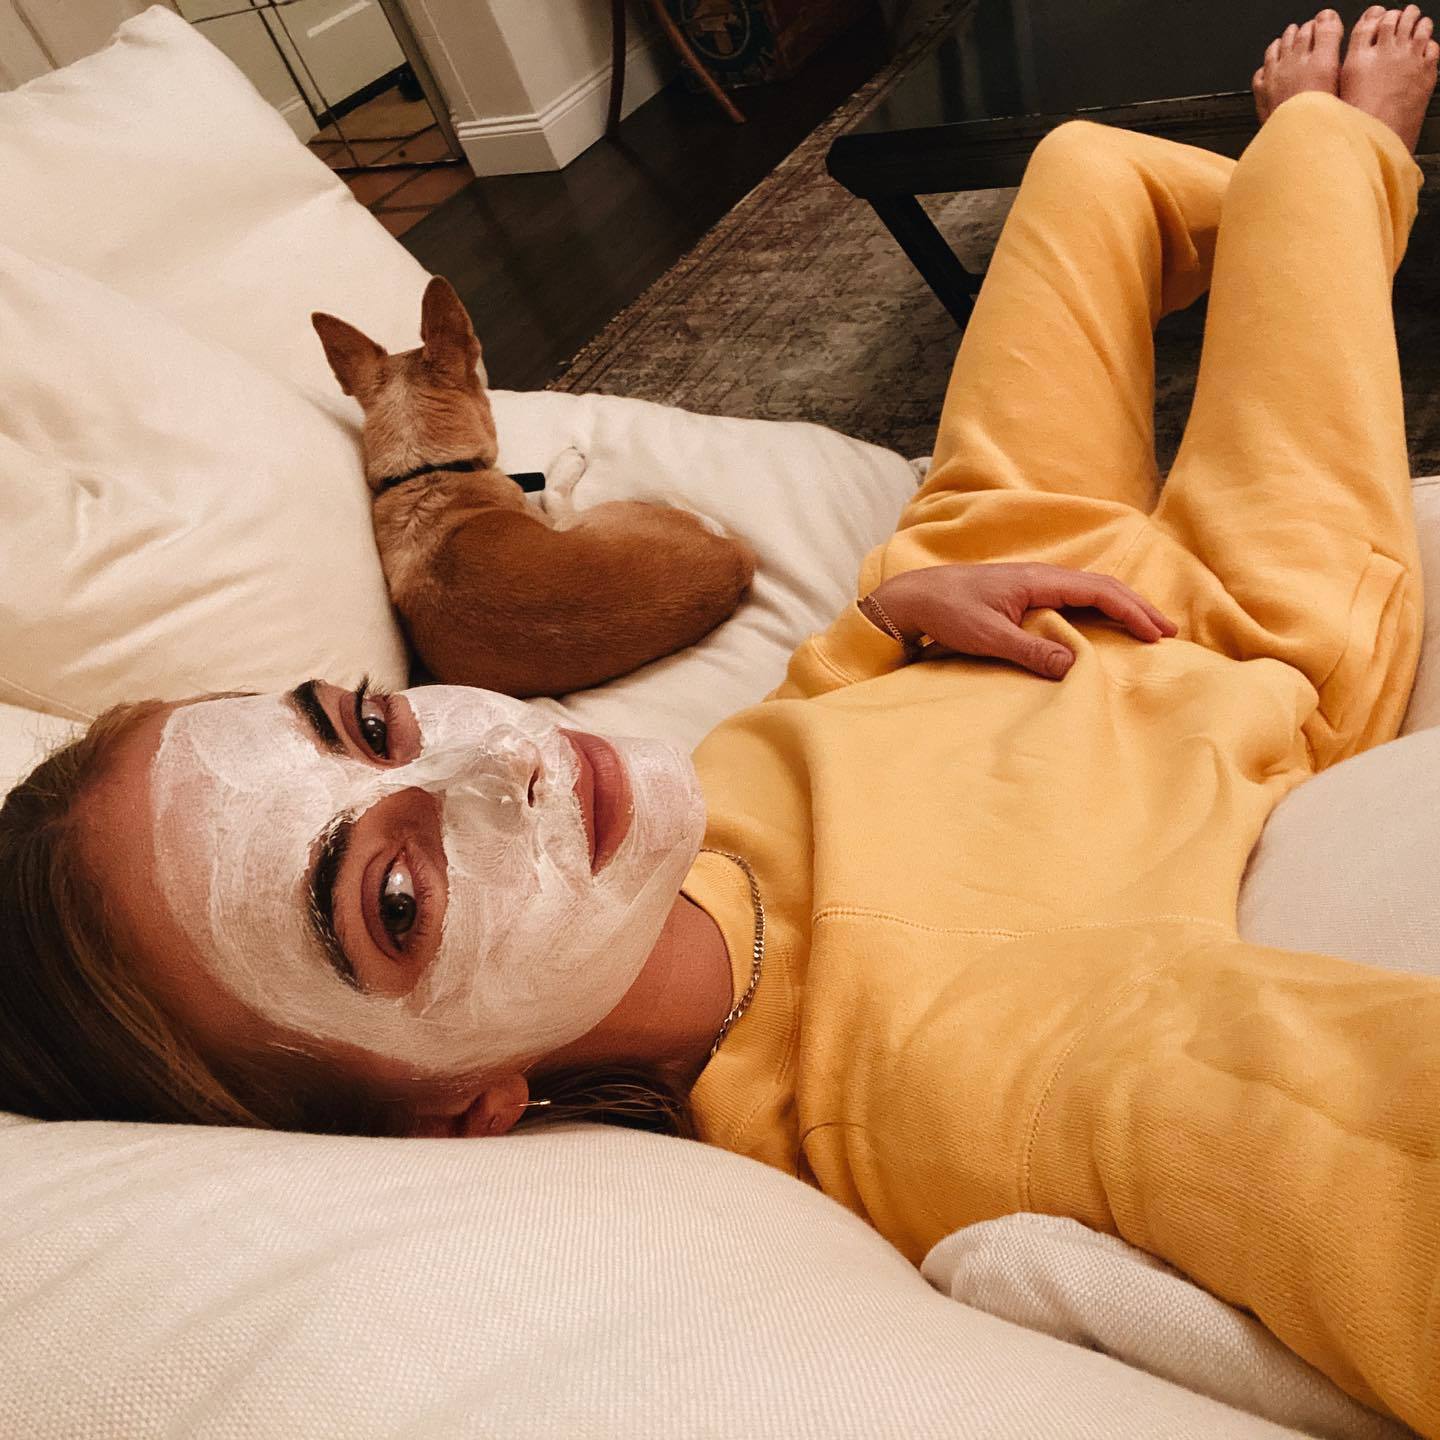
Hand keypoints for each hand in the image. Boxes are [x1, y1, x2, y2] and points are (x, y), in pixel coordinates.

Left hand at [865, 563, 1177, 679]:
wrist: (911, 598)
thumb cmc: (946, 612)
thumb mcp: (988, 637)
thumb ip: (1031, 651)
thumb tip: (1075, 665)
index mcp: (1037, 580)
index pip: (1097, 590)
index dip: (1131, 610)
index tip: (1156, 632)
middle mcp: (1039, 577)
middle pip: (1100, 587)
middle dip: (1136, 607)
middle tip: (1167, 632)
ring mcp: (1032, 585)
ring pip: (1088, 592)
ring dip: (1119, 608)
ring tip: (1146, 628)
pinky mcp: (1022, 597)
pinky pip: (1071, 601)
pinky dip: (1096, 611)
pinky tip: (1104, 627)